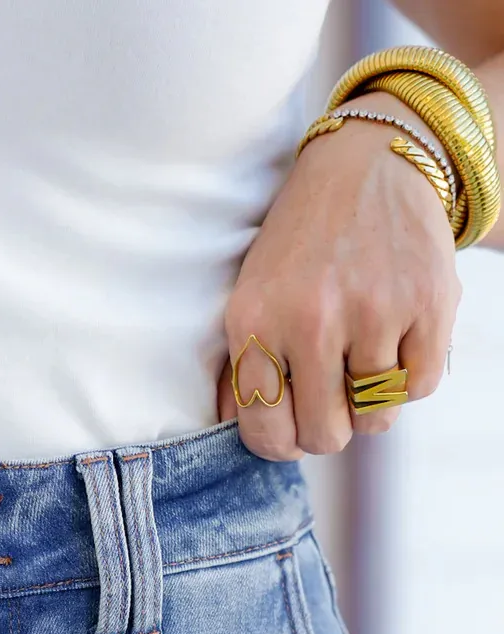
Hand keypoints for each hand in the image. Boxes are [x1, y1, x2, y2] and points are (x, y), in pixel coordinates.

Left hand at [218, 94, 461, 459]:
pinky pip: (419, 388)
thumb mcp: (252, 294)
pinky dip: (409, 378)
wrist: (369, 161)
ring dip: (371, 403)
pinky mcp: (428, 302)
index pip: (267, 433)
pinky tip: (396, 341)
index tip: (293, 426)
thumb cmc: (302, 242)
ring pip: (375, 420)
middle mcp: (311, 320)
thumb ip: (241, 366)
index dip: (284, 443)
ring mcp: (373, 311)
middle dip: (328, 427)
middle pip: (324, 437)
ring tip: (363, 360)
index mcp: (256, 322)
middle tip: (332, 394)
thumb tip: (232, 427)